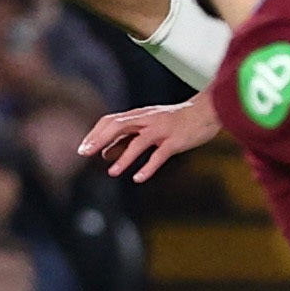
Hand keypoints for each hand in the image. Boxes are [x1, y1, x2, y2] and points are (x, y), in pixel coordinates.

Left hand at [82, 94, 221, 180]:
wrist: (207, 112)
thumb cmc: (176, 121)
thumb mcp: (149, 126)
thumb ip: (127, 138)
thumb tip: (104, 153)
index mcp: (139, 115)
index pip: (111, 121)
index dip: (95, 134)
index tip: (82, 148)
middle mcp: (147, 120)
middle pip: (118, 125)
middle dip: (99, 139)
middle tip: (85, 154)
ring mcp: (162, 130)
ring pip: (138, 142)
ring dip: (123, 157)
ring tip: (112, 172)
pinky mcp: (175, 141)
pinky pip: (159, 155)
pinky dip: (148, 167)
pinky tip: (138, 178)